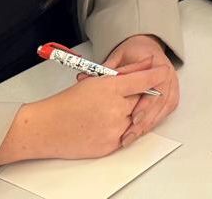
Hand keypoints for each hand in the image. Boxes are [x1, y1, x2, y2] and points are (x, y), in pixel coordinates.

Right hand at [0, 65, 166, 163]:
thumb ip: (124, 73)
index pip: (143, 80)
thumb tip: (146, 65)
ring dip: (129, 113)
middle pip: (142, 99)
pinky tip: (105, 123)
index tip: (164, 71)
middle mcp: (115, 109)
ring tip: (110, 110)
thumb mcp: (95, 80)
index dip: (155, 75)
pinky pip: (125, 134)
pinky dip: (120, 128)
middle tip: (127, 94)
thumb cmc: (67, 102)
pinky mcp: (110, 146)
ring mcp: (113, 129)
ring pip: (135, 118)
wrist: (47, 128)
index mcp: (110, 88)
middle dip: (138, 96)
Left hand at [103, 34, 179, 146]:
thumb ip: (106, 69)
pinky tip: (139, 132)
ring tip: (130, 137)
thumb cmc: (134, 53)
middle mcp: (169, 76)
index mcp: (159, 64)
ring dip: (147, 126)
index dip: (145, 104)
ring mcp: (172, 87)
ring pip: (163, 110)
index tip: (133, 117)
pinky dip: (152, 124)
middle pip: (160, 102)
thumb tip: (83, 78)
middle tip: (129, 133)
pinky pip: (165, 113)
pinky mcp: (171, 97)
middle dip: (145, 120)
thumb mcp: (119, 56)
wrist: (146, 49)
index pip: (155, 86)